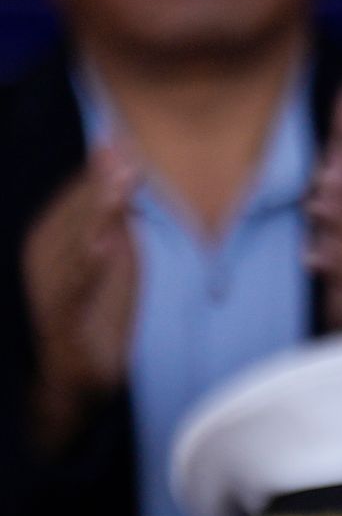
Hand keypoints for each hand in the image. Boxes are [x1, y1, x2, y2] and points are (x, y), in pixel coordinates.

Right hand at [23, 143, 138, 451]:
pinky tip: (104, 246)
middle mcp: (45, 258)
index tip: (121, 139)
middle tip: (122, 149)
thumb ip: (114, 211)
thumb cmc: (100, 308)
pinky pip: (76, 289)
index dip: (100, 169)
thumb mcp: (113, 252)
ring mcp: (51, 288)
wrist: (80, 376)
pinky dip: (89, 266)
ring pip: (75, 244)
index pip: (78, 197)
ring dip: (96, 213)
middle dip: (98, 182)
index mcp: (55, 237)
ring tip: (118, 184)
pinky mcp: (62, 320)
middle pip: (75, 213)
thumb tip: (122, 159)